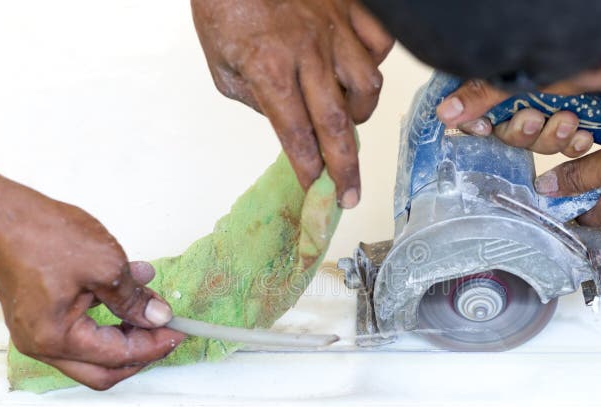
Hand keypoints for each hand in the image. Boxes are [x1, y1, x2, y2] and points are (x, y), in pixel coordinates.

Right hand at [0, 166, 184, 389]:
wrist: (2, 214)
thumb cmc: (42, 235)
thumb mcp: (106, 266)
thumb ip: (134, 298)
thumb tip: (157, 316)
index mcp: (57, 338)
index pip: (119, 356)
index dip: (154, 345)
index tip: (179, 331)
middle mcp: (41, 345)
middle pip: (103, 370)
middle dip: (139, 352)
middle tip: (165, 333)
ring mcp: (35, 333)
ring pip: (91, 353)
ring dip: (124, 333)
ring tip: (150, 306)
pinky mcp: (36, 317)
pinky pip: (78, 331)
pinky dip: (106, 319)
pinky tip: (126, 293)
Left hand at [191, 0, 393, 207]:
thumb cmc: (224, 6)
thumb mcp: (221, 63)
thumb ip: (254, 98)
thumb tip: (285, 121)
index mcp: (269, 69)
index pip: (296, 134)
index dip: (309, 169)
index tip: (318, 192)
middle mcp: (308, 53)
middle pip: (336, 123)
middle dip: (345, 167)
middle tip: (351, 194)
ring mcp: (334, 29)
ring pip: (366, 84)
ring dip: (360, 112)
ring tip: (348, 119)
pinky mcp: (349, 8)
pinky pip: (378, 43)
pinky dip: (373, 63)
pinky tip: (357, 70)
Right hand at [435, 78, 600, 157]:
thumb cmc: (576, 48)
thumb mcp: (520, 75)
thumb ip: (482, 95)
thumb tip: (445, 114)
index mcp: (506, 81)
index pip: (476, 112)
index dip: (477, 125)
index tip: (482, 128)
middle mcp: (526, 94)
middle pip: (507, 132)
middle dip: (523, 132)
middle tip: (535, 118)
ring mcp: (553, 105)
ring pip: (538, 141)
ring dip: (552, 137)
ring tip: (569, 120)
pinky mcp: (579, 115)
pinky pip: (568, 144)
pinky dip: (575, 143)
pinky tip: (583, 135)